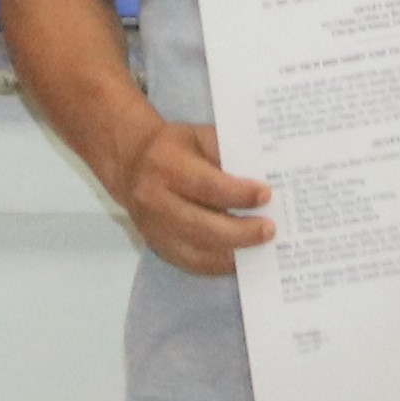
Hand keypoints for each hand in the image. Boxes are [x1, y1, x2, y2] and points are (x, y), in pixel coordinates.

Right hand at [106, 117, 276, 278]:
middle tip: (269, 229)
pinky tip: (239, 258)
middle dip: (241, 232)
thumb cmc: (172, 147)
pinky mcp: (156, 245)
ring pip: (197, 251)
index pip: (207, 186)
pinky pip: (191, 263)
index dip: (239, 194)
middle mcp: (155, 200)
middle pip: (203, 226)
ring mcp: (153, 228)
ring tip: (260, 247)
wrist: (130, 163)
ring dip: (233, 252)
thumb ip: (225, 151)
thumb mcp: (197, 135)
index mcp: (165, 165)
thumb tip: (262, 172)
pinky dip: (218, 265)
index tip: (266, 195)